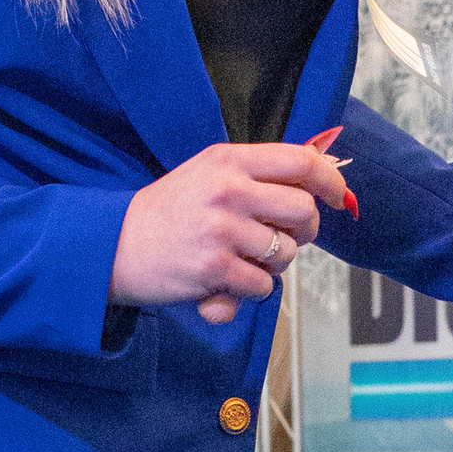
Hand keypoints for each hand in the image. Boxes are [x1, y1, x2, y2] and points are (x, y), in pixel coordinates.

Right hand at [107, 135, 357, 324]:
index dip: (331, 181)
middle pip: (304, 211)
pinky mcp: (213, 269)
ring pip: (286, 254)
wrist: (112, 245)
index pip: (301, 162)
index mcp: (228, 161)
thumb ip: (256, 173)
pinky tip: (224, 281)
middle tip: (283, 238)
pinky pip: (263, 285)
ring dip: (272, 264)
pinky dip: (251, 290)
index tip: (340, 197)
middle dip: (304, 232)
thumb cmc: (168, 212)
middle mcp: (227, 190)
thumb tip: (319, 172)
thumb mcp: (208, 174)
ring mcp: (221, 230)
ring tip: (240, 259)